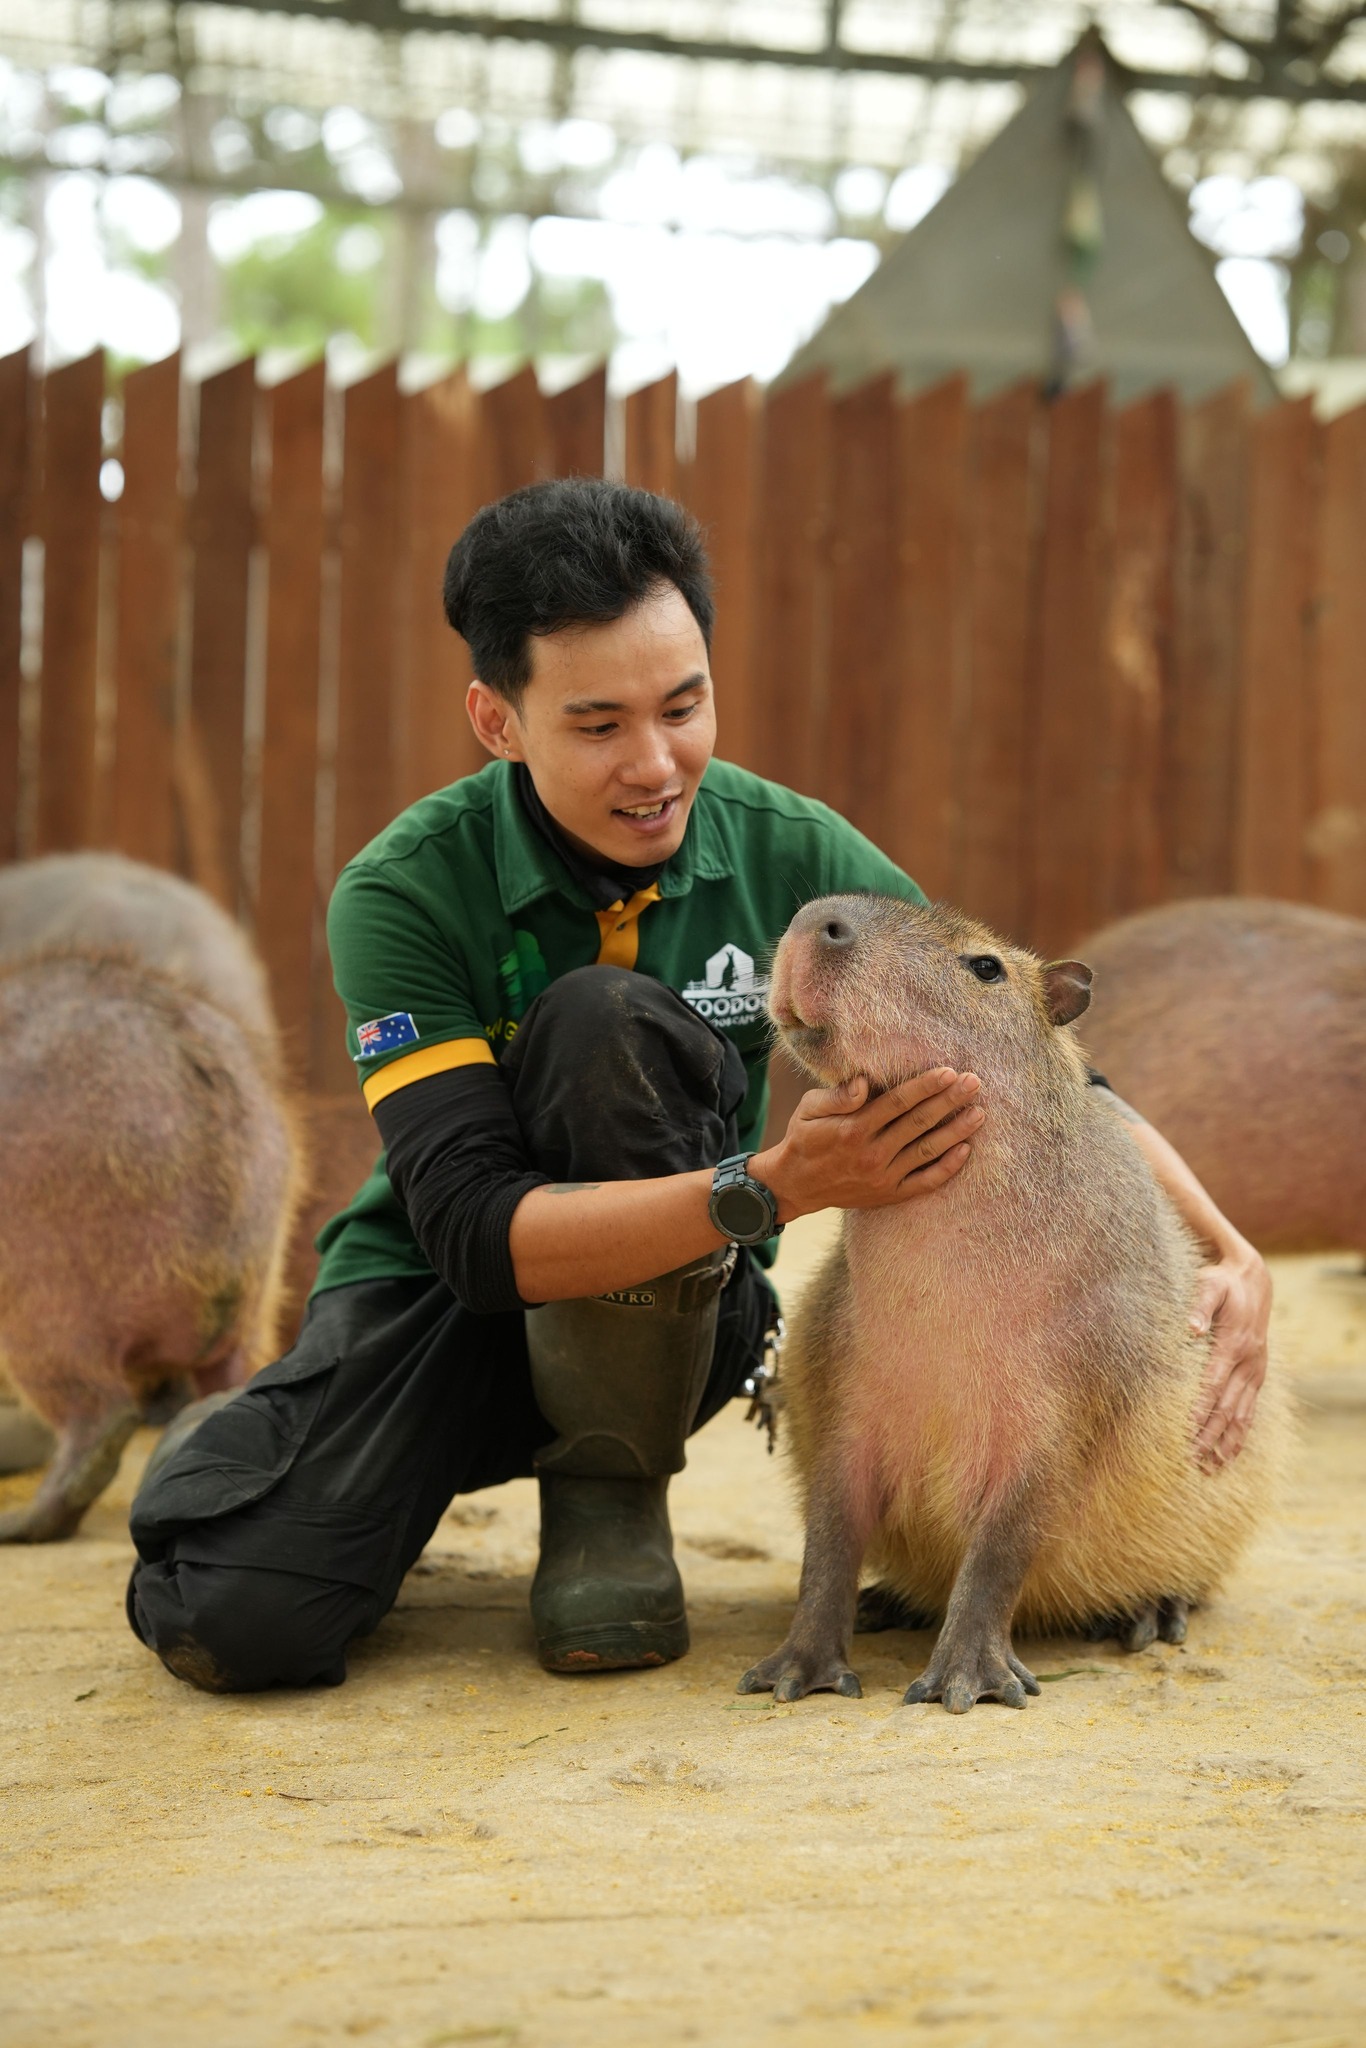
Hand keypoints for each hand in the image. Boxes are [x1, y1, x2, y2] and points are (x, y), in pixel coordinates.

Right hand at [751, 1069, 983, 1223]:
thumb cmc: (804, 1138)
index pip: (897, 1103)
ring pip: (928, 1151)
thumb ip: (837, 1096)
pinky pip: (925, 1182)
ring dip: (957, 1132)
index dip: (925, 1086)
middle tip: (975, 1082)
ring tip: (979, 1113)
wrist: (795, 1186)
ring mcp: (883, 1177)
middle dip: (949, 1101)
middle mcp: (872, 1154)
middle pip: (919, 1123)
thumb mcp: (809, 1110)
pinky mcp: (889, 1195)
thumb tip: (865, 1081)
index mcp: (854, 1129)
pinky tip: (966, 1150)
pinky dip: (947, 1168)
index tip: (948, 1071)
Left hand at [1190, 1241, 1270, 1470]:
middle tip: (1191, 1459)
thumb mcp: (1209, 1285)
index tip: (1186, 1428)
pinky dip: (1240, 1434)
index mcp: (1234, 1344)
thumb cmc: (1223, 1283)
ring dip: (1226, 1442)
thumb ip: (1199, 1306)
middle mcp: (1249, 1362)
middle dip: (1209, 1434)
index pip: (1214, 1383)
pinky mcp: (1257, 1376)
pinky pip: (1250, 1410)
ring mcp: (1256, 1371)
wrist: (1254, 1280)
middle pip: (1227, 1406)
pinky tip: (1229, 1454)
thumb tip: (1190, 1328)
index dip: (1200, 1407)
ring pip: (1241, 1415)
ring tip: (1211, 1468)